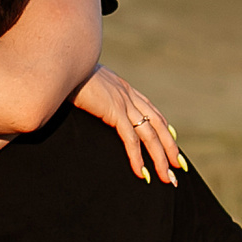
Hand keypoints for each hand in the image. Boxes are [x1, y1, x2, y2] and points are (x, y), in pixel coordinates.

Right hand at [72, 66, 183, 184]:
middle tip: (178, 168)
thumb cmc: (68, 75)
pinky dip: (137, 157)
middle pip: (158, 125)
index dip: (165, 130)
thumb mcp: (87, 86)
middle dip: (170, 148)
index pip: (153, 112)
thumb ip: (96, 96)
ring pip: (150, 135)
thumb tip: (91, 102)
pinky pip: (130, 139)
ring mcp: (123, 102)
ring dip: (160, 158)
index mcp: (124, 89)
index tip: (173, 146)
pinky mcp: (113, 110)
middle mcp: (129, 95)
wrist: (62, 63)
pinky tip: (141, 173)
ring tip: (166, 177)